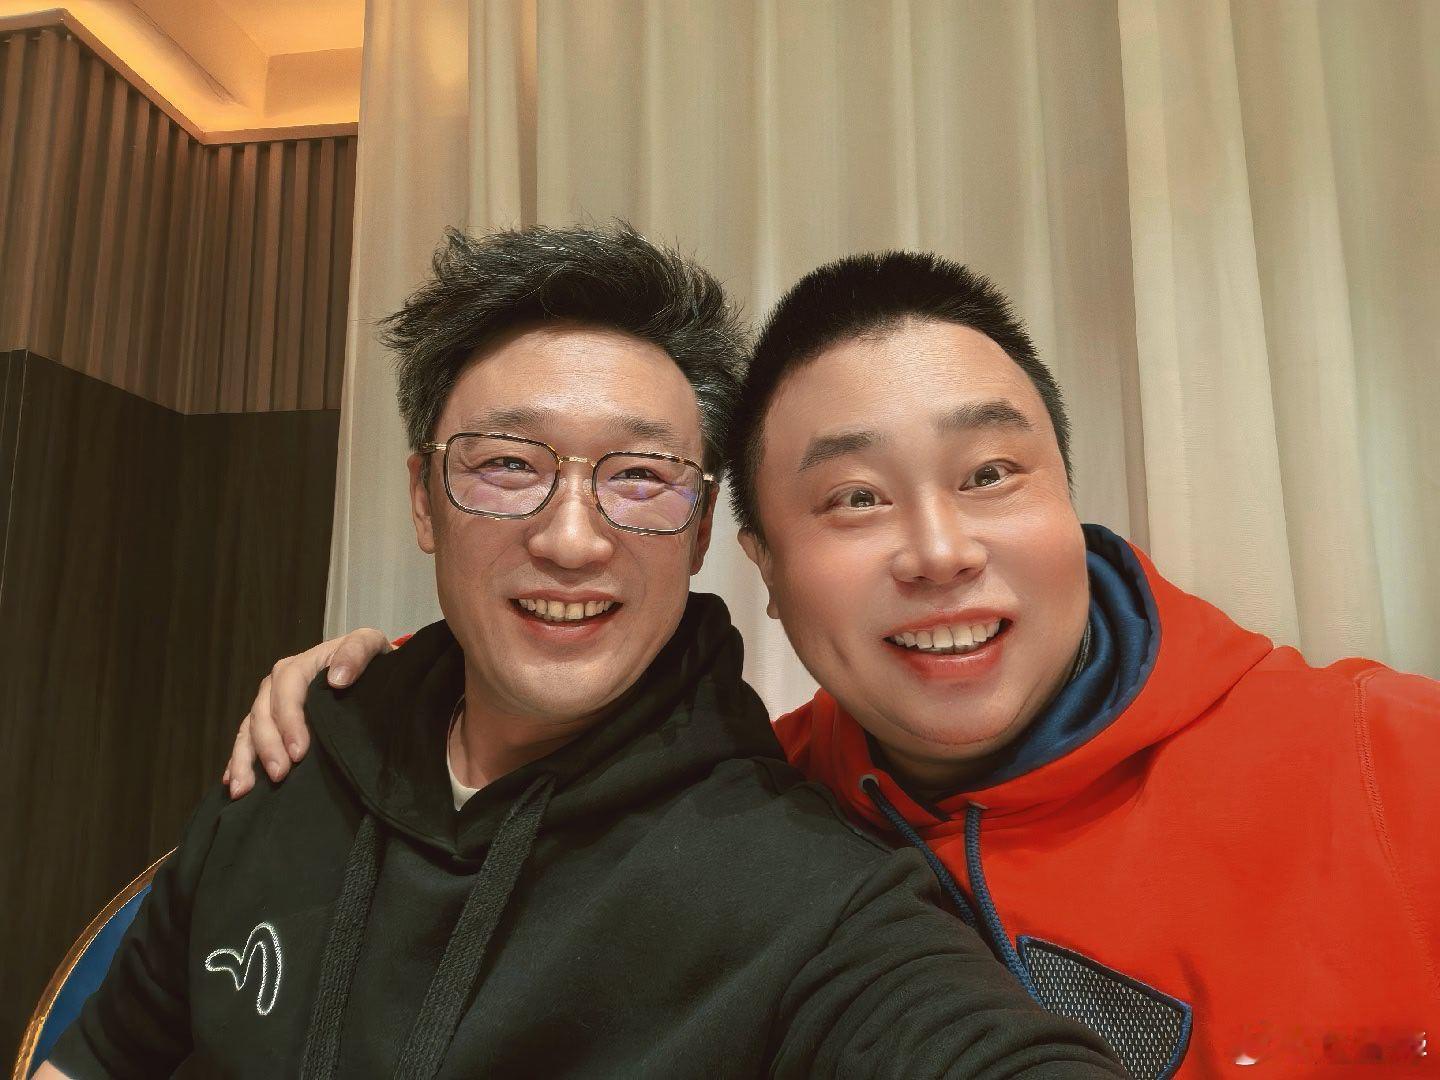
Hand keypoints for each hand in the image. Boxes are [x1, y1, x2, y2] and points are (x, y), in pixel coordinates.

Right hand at [223, 629, 391, 797]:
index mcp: (301, 664)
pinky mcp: (269, 722)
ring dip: (244, 759)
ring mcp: (271, 703)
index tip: (299, 751)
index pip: (287, 689)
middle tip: (279, 774)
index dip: (289, 721)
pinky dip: (237, 761)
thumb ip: (357, 653)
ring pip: (249, 729)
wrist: (371, 671)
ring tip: (243, 788)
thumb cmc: (370, 660)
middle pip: (263, 712)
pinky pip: (246, 740)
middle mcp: (279, 682)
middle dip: (268, 745)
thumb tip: (338, 678)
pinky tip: (232, 782)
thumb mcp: (369, 645)